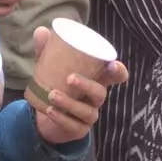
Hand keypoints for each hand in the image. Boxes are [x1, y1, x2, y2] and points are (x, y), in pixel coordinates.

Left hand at [30, 27, 128, 143]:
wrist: (48, 114)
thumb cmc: (57, 85)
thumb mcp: (51, 67)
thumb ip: (47, 51)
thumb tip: (42, 31)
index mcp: (96, 80)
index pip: (116, 76)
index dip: (119, 71)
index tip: (112, 64)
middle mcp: (96, 98)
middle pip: (100, 93)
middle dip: (87, 85)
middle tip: (69, 78)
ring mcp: (89, 115)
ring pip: (86, 111)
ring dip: (69, 103)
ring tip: (52, 95)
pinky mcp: (79, 129)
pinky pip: (73, 125)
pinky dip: (61, 118)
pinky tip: (50, 110)